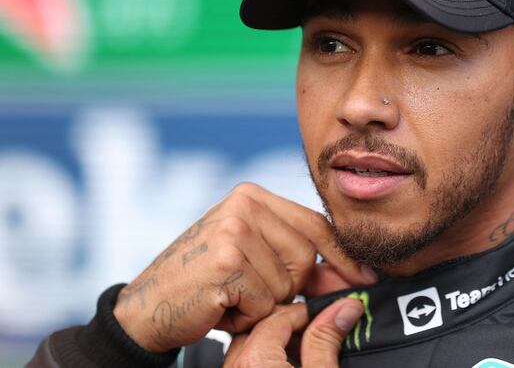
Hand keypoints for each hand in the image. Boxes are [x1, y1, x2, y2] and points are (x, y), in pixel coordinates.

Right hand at [112, 183, 376, 351]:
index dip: (342, 255)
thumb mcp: (252, 261)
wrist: (146, 308)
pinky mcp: (227, 261)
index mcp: (252, 196)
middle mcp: (244, 205)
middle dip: (289, 286)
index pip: (314, 223)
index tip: (367, 277)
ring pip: (288, 283)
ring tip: (230, 297)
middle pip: (307, 255)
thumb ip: (298, 262)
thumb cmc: (203, 283)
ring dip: (264, 304)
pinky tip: (220, 306)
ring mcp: (234, 230)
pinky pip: (266, 302)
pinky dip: (246, 316)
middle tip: (248, 291)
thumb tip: (352, 278)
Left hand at [223, 299, 363, 367]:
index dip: (312, 311)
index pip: (283, 314)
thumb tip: (343, 309)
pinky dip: (270, 356)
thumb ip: (327, 343)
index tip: (333, 313)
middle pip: (266, 325)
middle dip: (296, 322)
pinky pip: (248, 362)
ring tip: (311, 346)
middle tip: (325, 325)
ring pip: (255, 343)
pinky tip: (293, 363)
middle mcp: (236, 367)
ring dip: (283, 339)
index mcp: (256, 361)